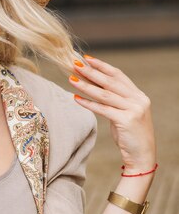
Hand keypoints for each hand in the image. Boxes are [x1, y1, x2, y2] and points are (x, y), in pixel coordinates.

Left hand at [69, 55, 155, 173]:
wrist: (142, 155)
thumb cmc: (129, 133)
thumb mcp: (123, 111)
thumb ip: (114, 98)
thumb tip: (92, 83)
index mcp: (138, 95)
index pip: (118, 75)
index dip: (102, 66)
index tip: (87, 58)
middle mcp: (138, 100)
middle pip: (110, 82)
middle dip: (91, 71)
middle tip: (74, 63)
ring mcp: (134, 110)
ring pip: (104, 94)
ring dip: (85, 85)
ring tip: (71, 78)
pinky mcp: (126, 121)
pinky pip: (102, 109)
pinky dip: (88, 103)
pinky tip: (76, 98)